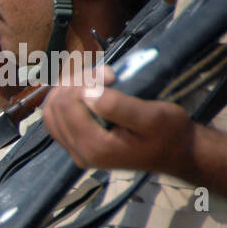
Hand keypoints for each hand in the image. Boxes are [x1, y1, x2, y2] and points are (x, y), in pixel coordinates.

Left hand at [43, 68, 193, 173]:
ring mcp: (76, 151)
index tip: (111, 75)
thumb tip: (87, 93)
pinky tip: (84, 91)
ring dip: (67, 90)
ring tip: (93, 80)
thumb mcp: (152, 117)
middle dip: (75, 83)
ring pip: (51, 113)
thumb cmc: (169, 133)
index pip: (65, 105)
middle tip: (104, 75)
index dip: (83, 81)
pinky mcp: (78, 147)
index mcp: (94, 147)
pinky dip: (65, 101)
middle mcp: (79, 152)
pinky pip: (57, 121)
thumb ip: (117, 106)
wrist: (176, 153)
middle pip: (55, 107)